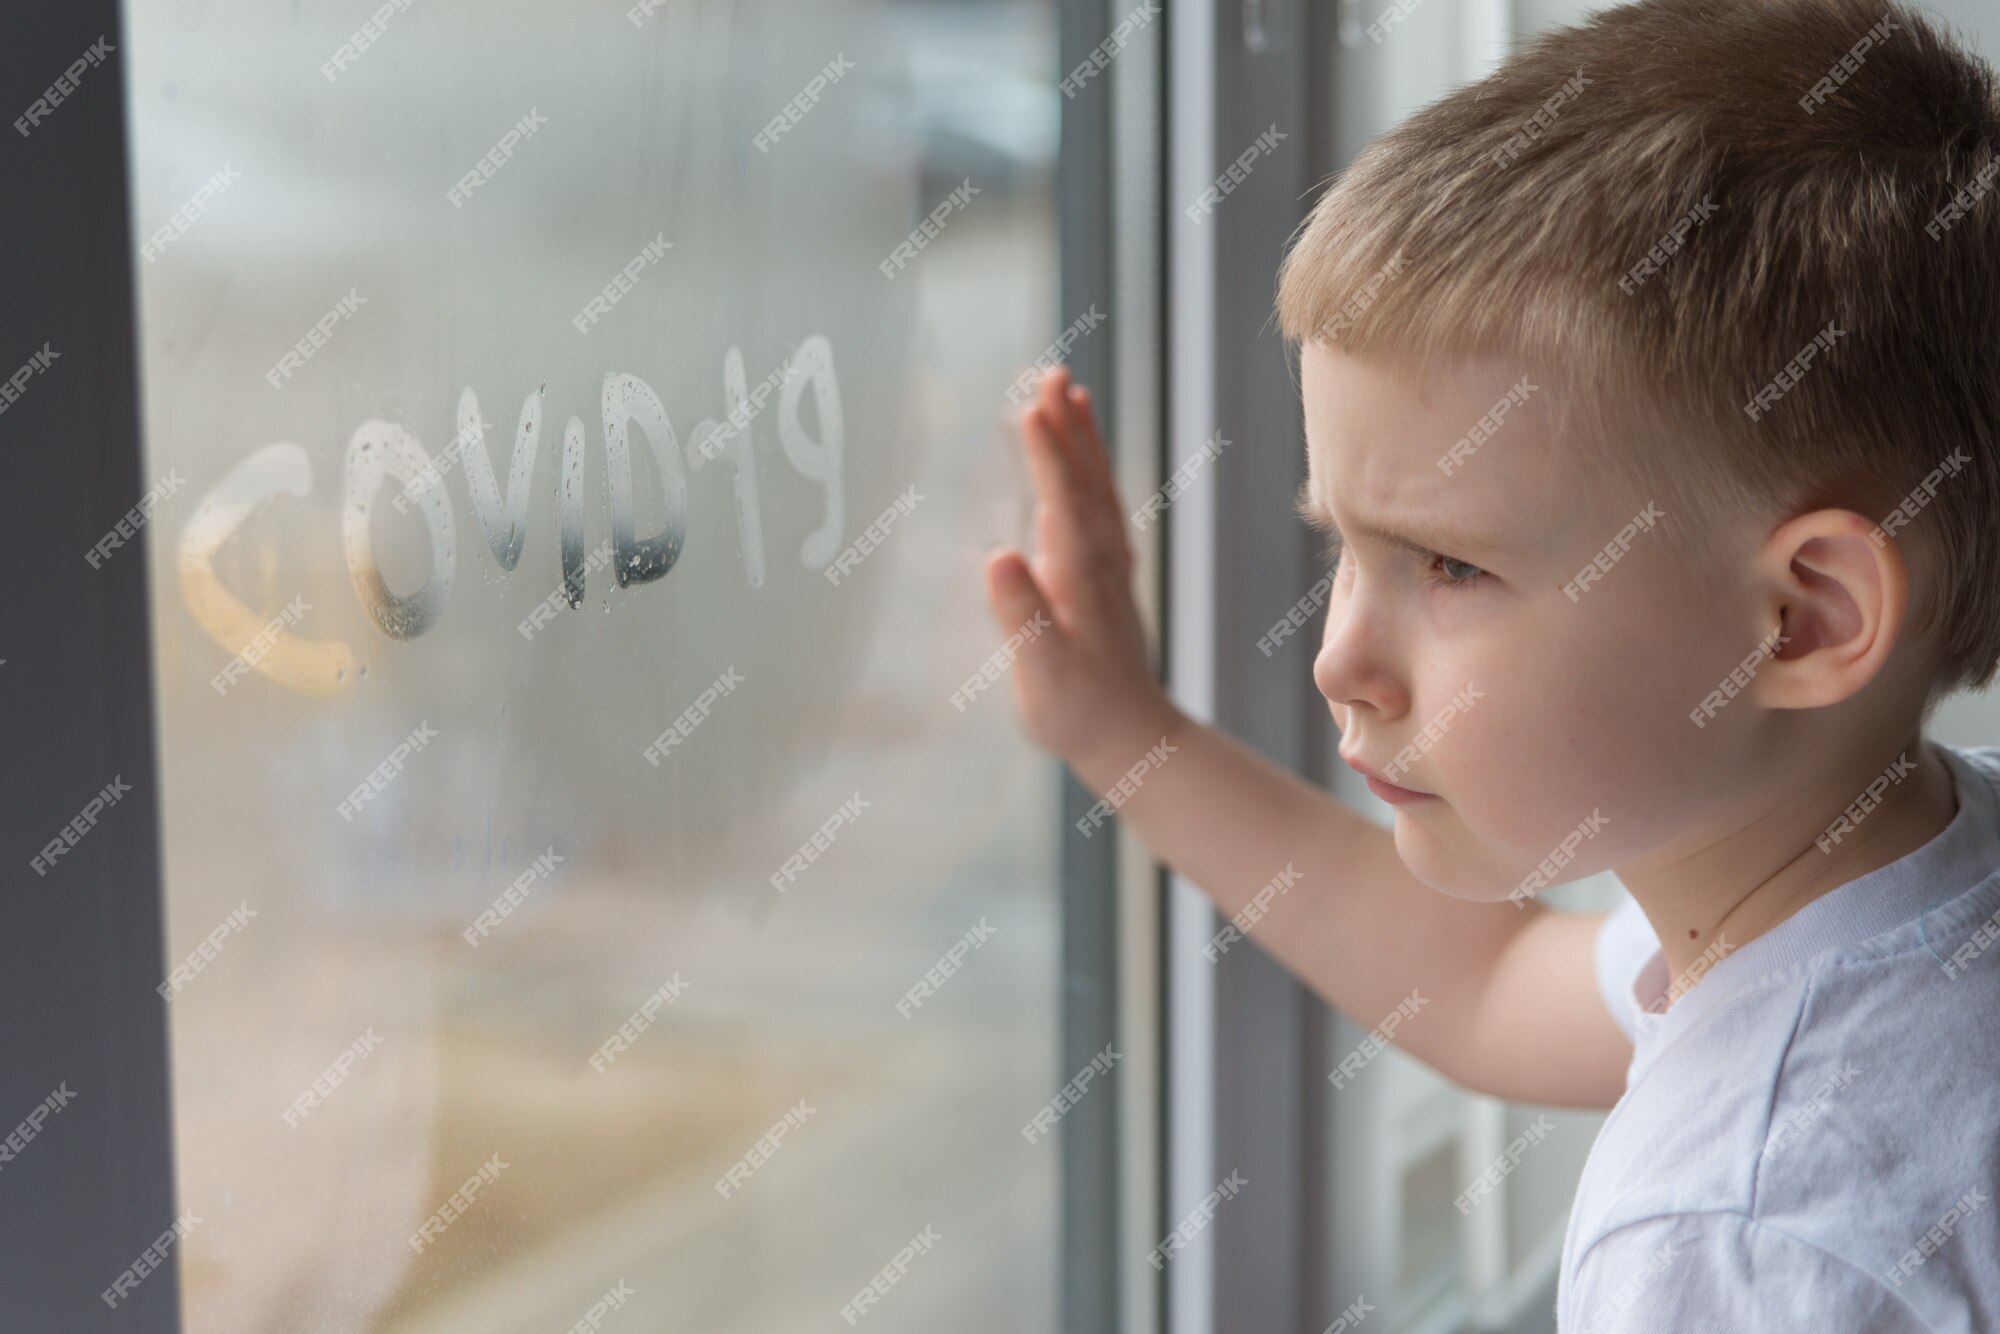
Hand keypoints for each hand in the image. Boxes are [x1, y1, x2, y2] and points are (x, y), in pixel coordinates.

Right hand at [982, 365, 1181, 777]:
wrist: (1128, 738)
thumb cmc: (1076, 712)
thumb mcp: (1042, 671)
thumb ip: (1022, 616)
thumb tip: (998, 558)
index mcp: (1081, 579)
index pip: (1062, 502)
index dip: (1047, 457)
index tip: (1032, 409)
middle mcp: (1101, 563)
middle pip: (1085, 482)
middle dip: (1067, 429)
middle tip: (1053, 374)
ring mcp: (1108, 567)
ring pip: (1096, 488)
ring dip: (1082, 439)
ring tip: (1067, 390)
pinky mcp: (1105, 576)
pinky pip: (1099, 507)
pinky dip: (1089, 470)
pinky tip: (1080, 455)